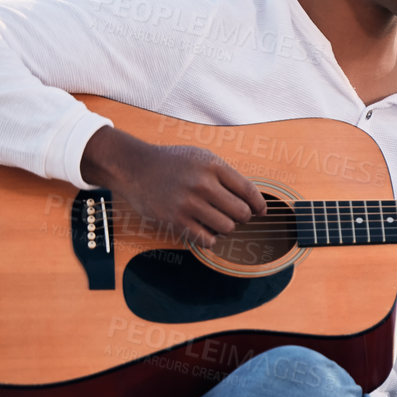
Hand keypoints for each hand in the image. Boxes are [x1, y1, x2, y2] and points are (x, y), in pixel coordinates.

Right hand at [80, 126, 266, 248]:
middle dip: (243, 217)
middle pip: (241, 212)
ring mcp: (188, 203)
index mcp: (213, 166)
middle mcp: (203, 184)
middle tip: (235, 216)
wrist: (135, 167)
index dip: (259, 205)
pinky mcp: (175, 220)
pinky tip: (207, 232)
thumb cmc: (172, 163)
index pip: (249, 191)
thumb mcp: (202, 157)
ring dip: (227, 228)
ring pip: (227, 228)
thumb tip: (252, 199)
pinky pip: (207, 239)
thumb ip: (226, 175)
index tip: (261, 211)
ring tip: (219, 222)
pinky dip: (211, 239)